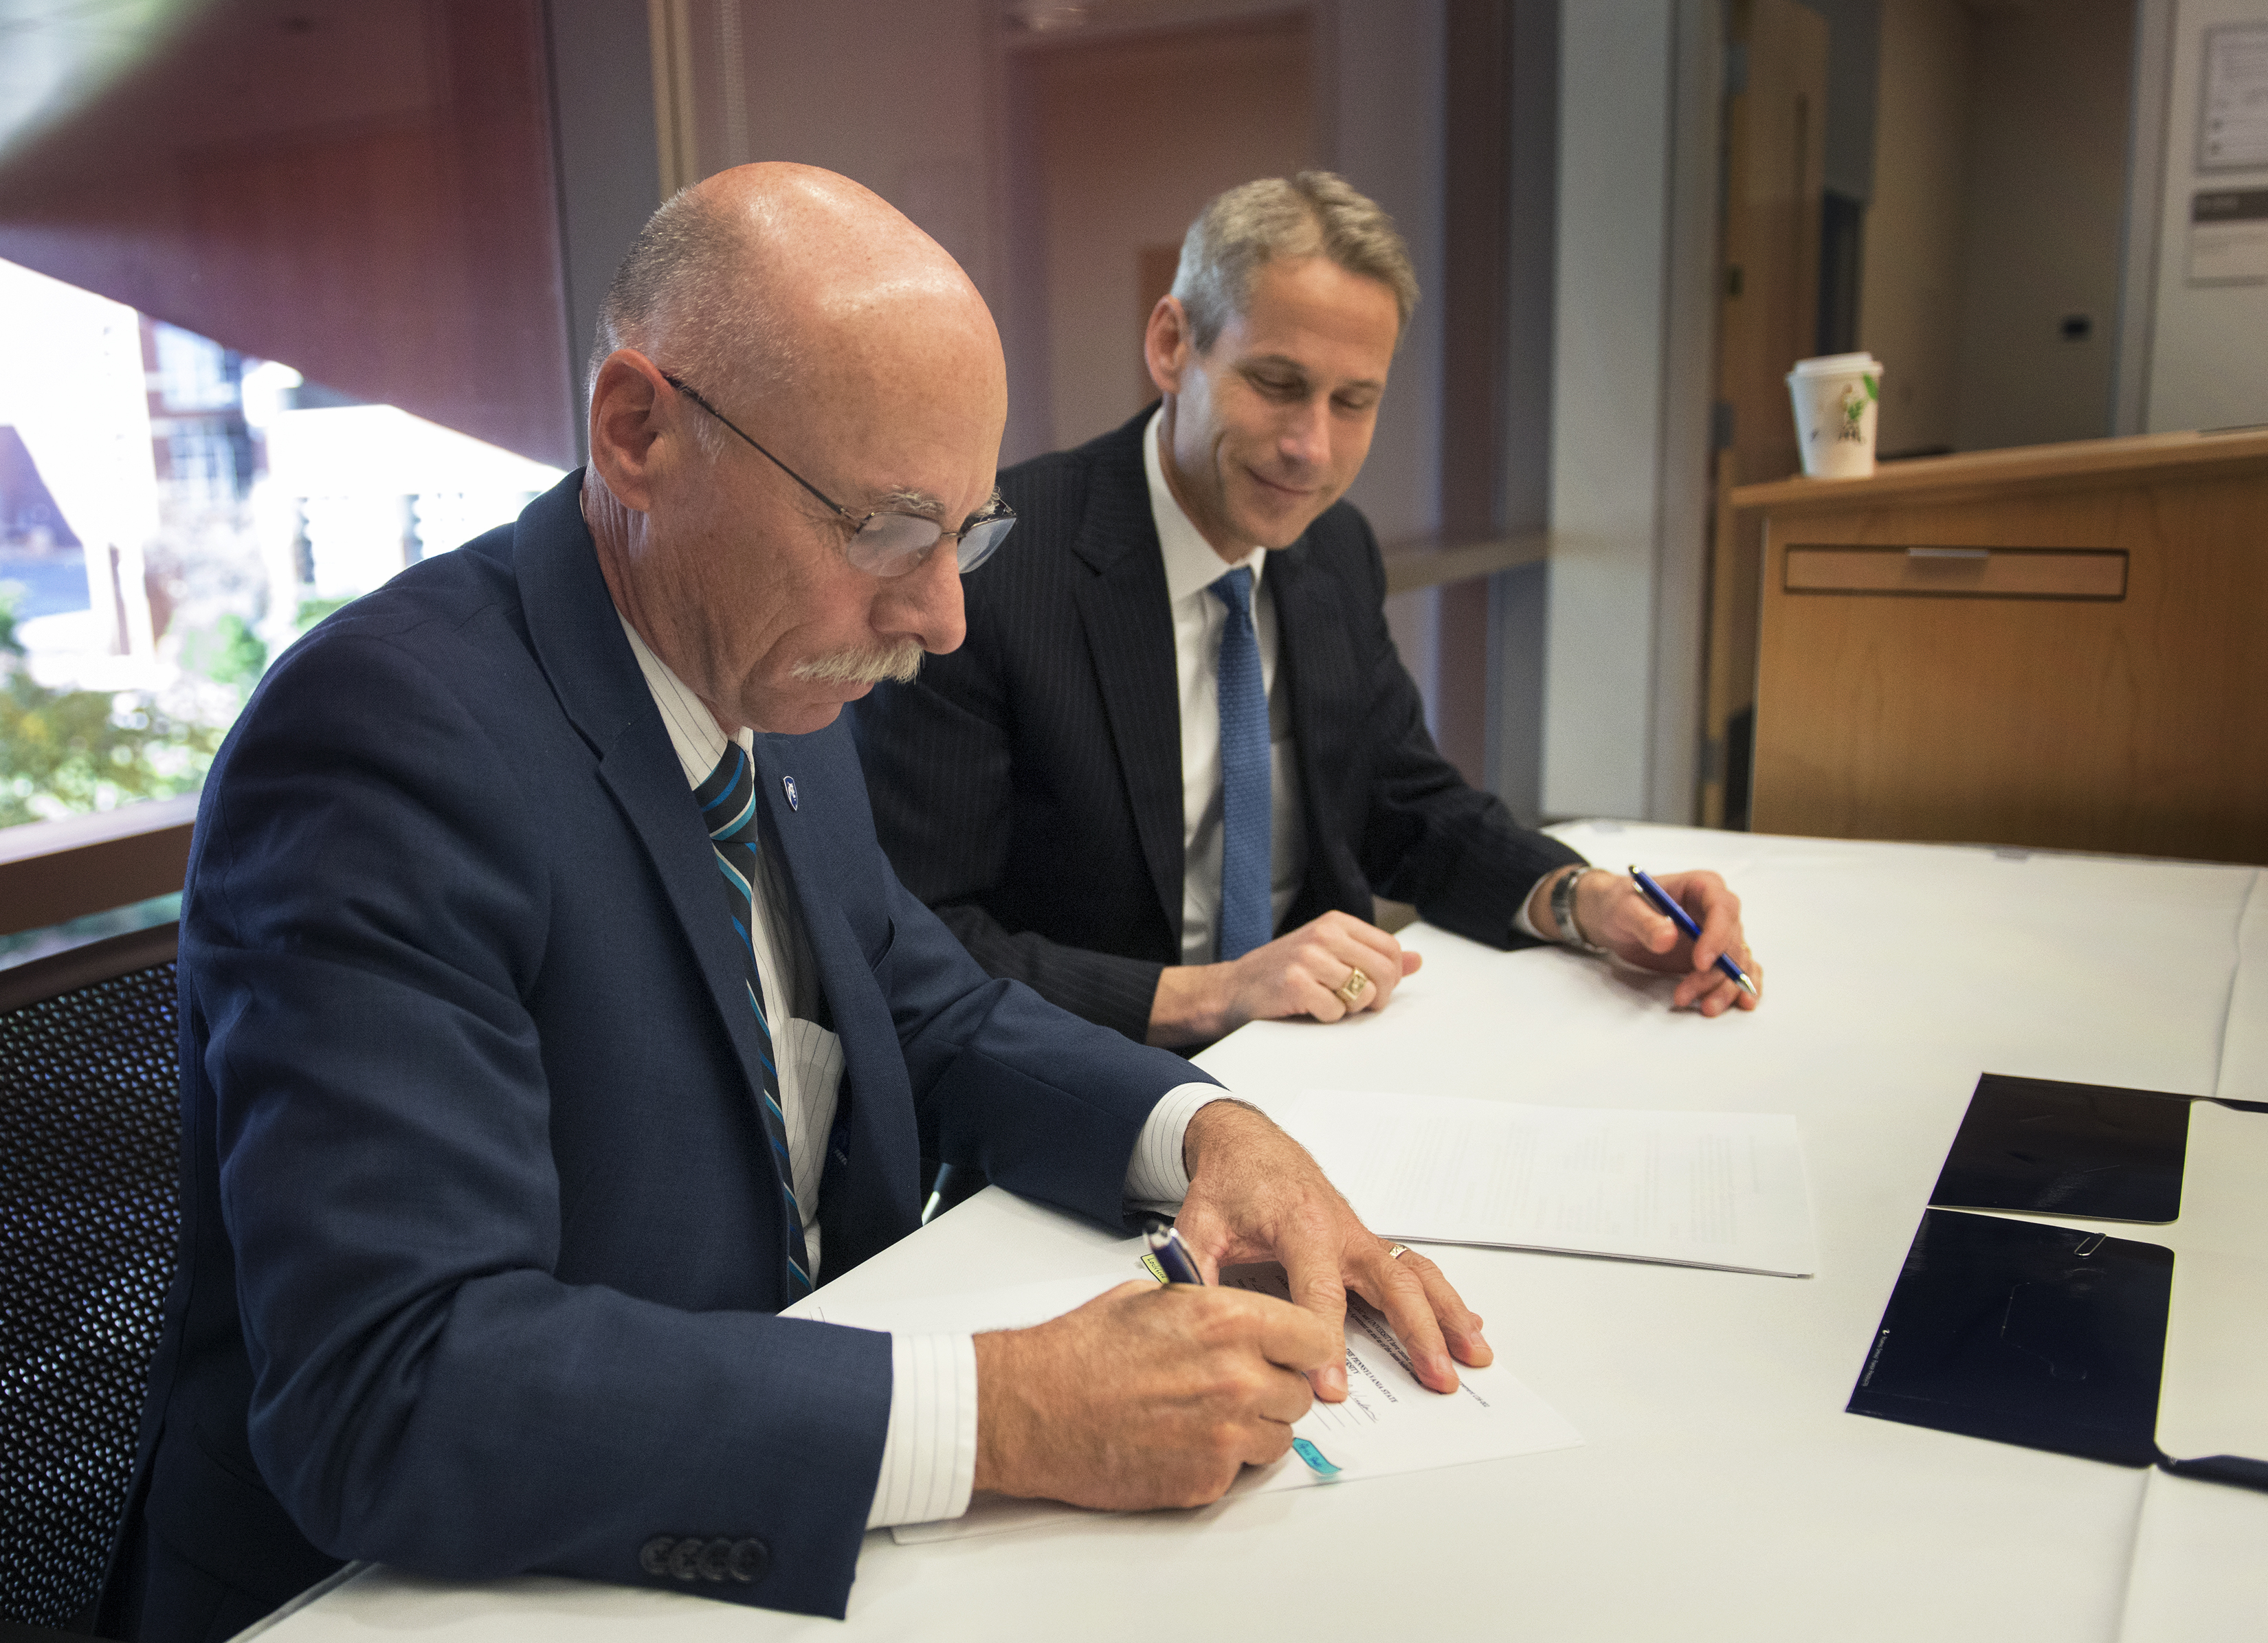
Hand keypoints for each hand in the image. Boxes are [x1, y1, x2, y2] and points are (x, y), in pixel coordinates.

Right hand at [970, 1278, 1337, 1509]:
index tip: (1295, 1351)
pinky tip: (1178, 1439)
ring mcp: (1224, 1436)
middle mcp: (1236, 1379)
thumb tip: (1245, 1321)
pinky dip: (1218, 1460)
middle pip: (1300, 1394)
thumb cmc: (1077, 1352)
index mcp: (1228, 1323)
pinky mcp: (1206, 1481)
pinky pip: (1240, 1472)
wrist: (1031, 1409)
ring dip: (1252, 1428)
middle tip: (1236, 1383)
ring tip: (1202, 1413)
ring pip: (1277, 1438)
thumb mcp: (1152, 1300)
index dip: (1303, 1345)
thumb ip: (1213, 1309)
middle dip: (1273, 1388)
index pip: (1315, 1338)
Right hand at [1147, 911, 1422, 1047]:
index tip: (1373, 989)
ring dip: (1348, 1008)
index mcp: (1336, 922)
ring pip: (1361, 994)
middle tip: (1355, 1004)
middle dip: (1376, 997)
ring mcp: (1309, 957)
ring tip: (1326, 1002)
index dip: (1391, 977)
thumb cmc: (1283, 974)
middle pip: (1384, 971)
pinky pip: (1335, 1011)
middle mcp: (1324, 934)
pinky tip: (1308, 1008)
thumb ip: (1372, 956)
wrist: (1233, 989)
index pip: (1391, 948)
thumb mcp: (1330, 955)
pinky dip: (1326, 1017)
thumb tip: (1417, 960)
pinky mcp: (1296, 983)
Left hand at [1170, 1101, 1488, 1400]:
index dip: (1328, 1344)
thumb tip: (1193, 1328)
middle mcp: (1341, 1231)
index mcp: (1301, 1227)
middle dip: (1418, 1333)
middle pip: (1391, 1284)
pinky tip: (1468, 1324)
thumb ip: (1193, 1274)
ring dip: (1448, 1315)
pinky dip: (1445, 1297)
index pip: (1320, 1293)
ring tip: (1474, 1355)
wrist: (1248, 1143)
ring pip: (1415, 1275)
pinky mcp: (1367, 1242)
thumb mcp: (1197, 1225)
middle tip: (1438, 1378)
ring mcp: (1361, 1236)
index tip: (1332, 1387)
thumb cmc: (1228, 1184)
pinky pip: (1414, 1268)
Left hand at [1531, 866, 1760, 1015]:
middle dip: (1714, 973)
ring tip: (1704, 1008)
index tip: (1700, 963)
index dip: (1717, 936)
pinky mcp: (1715, 956)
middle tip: (1685, 994)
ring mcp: (1718, 934)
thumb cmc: (1621, 904)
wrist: (1615, 918)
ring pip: (1737, 962)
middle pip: (1732, 941)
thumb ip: (1645, 922)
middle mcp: (1717, 910)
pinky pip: (1739, 971)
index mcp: (1702, 886)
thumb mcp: (1624, 908)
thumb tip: (1668, 938)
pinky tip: (1743, 1003)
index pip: (1722, 908)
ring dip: (1725, 987)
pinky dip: (1740, 986)